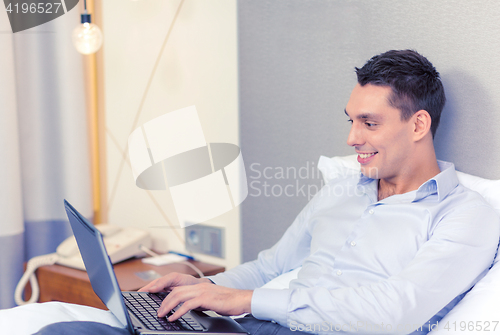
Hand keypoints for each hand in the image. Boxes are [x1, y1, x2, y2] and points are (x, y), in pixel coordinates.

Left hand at [138, 272, 252, 320]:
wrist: (241, 299)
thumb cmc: (228, 302)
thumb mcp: (210, 301)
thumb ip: (199, 302)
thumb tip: (188, 308)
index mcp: (199, 287)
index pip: (178, 289)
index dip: (166, 295)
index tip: (159, 303)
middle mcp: (199, 287)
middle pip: (175, 291)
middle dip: (163, 301)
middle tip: (157, 311)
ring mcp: (201, 291)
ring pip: (178, 296)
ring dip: (167, 306)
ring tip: (161, 314)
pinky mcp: (205, 298)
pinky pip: (187, 305)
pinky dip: (177, 312)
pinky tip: (173, 318)